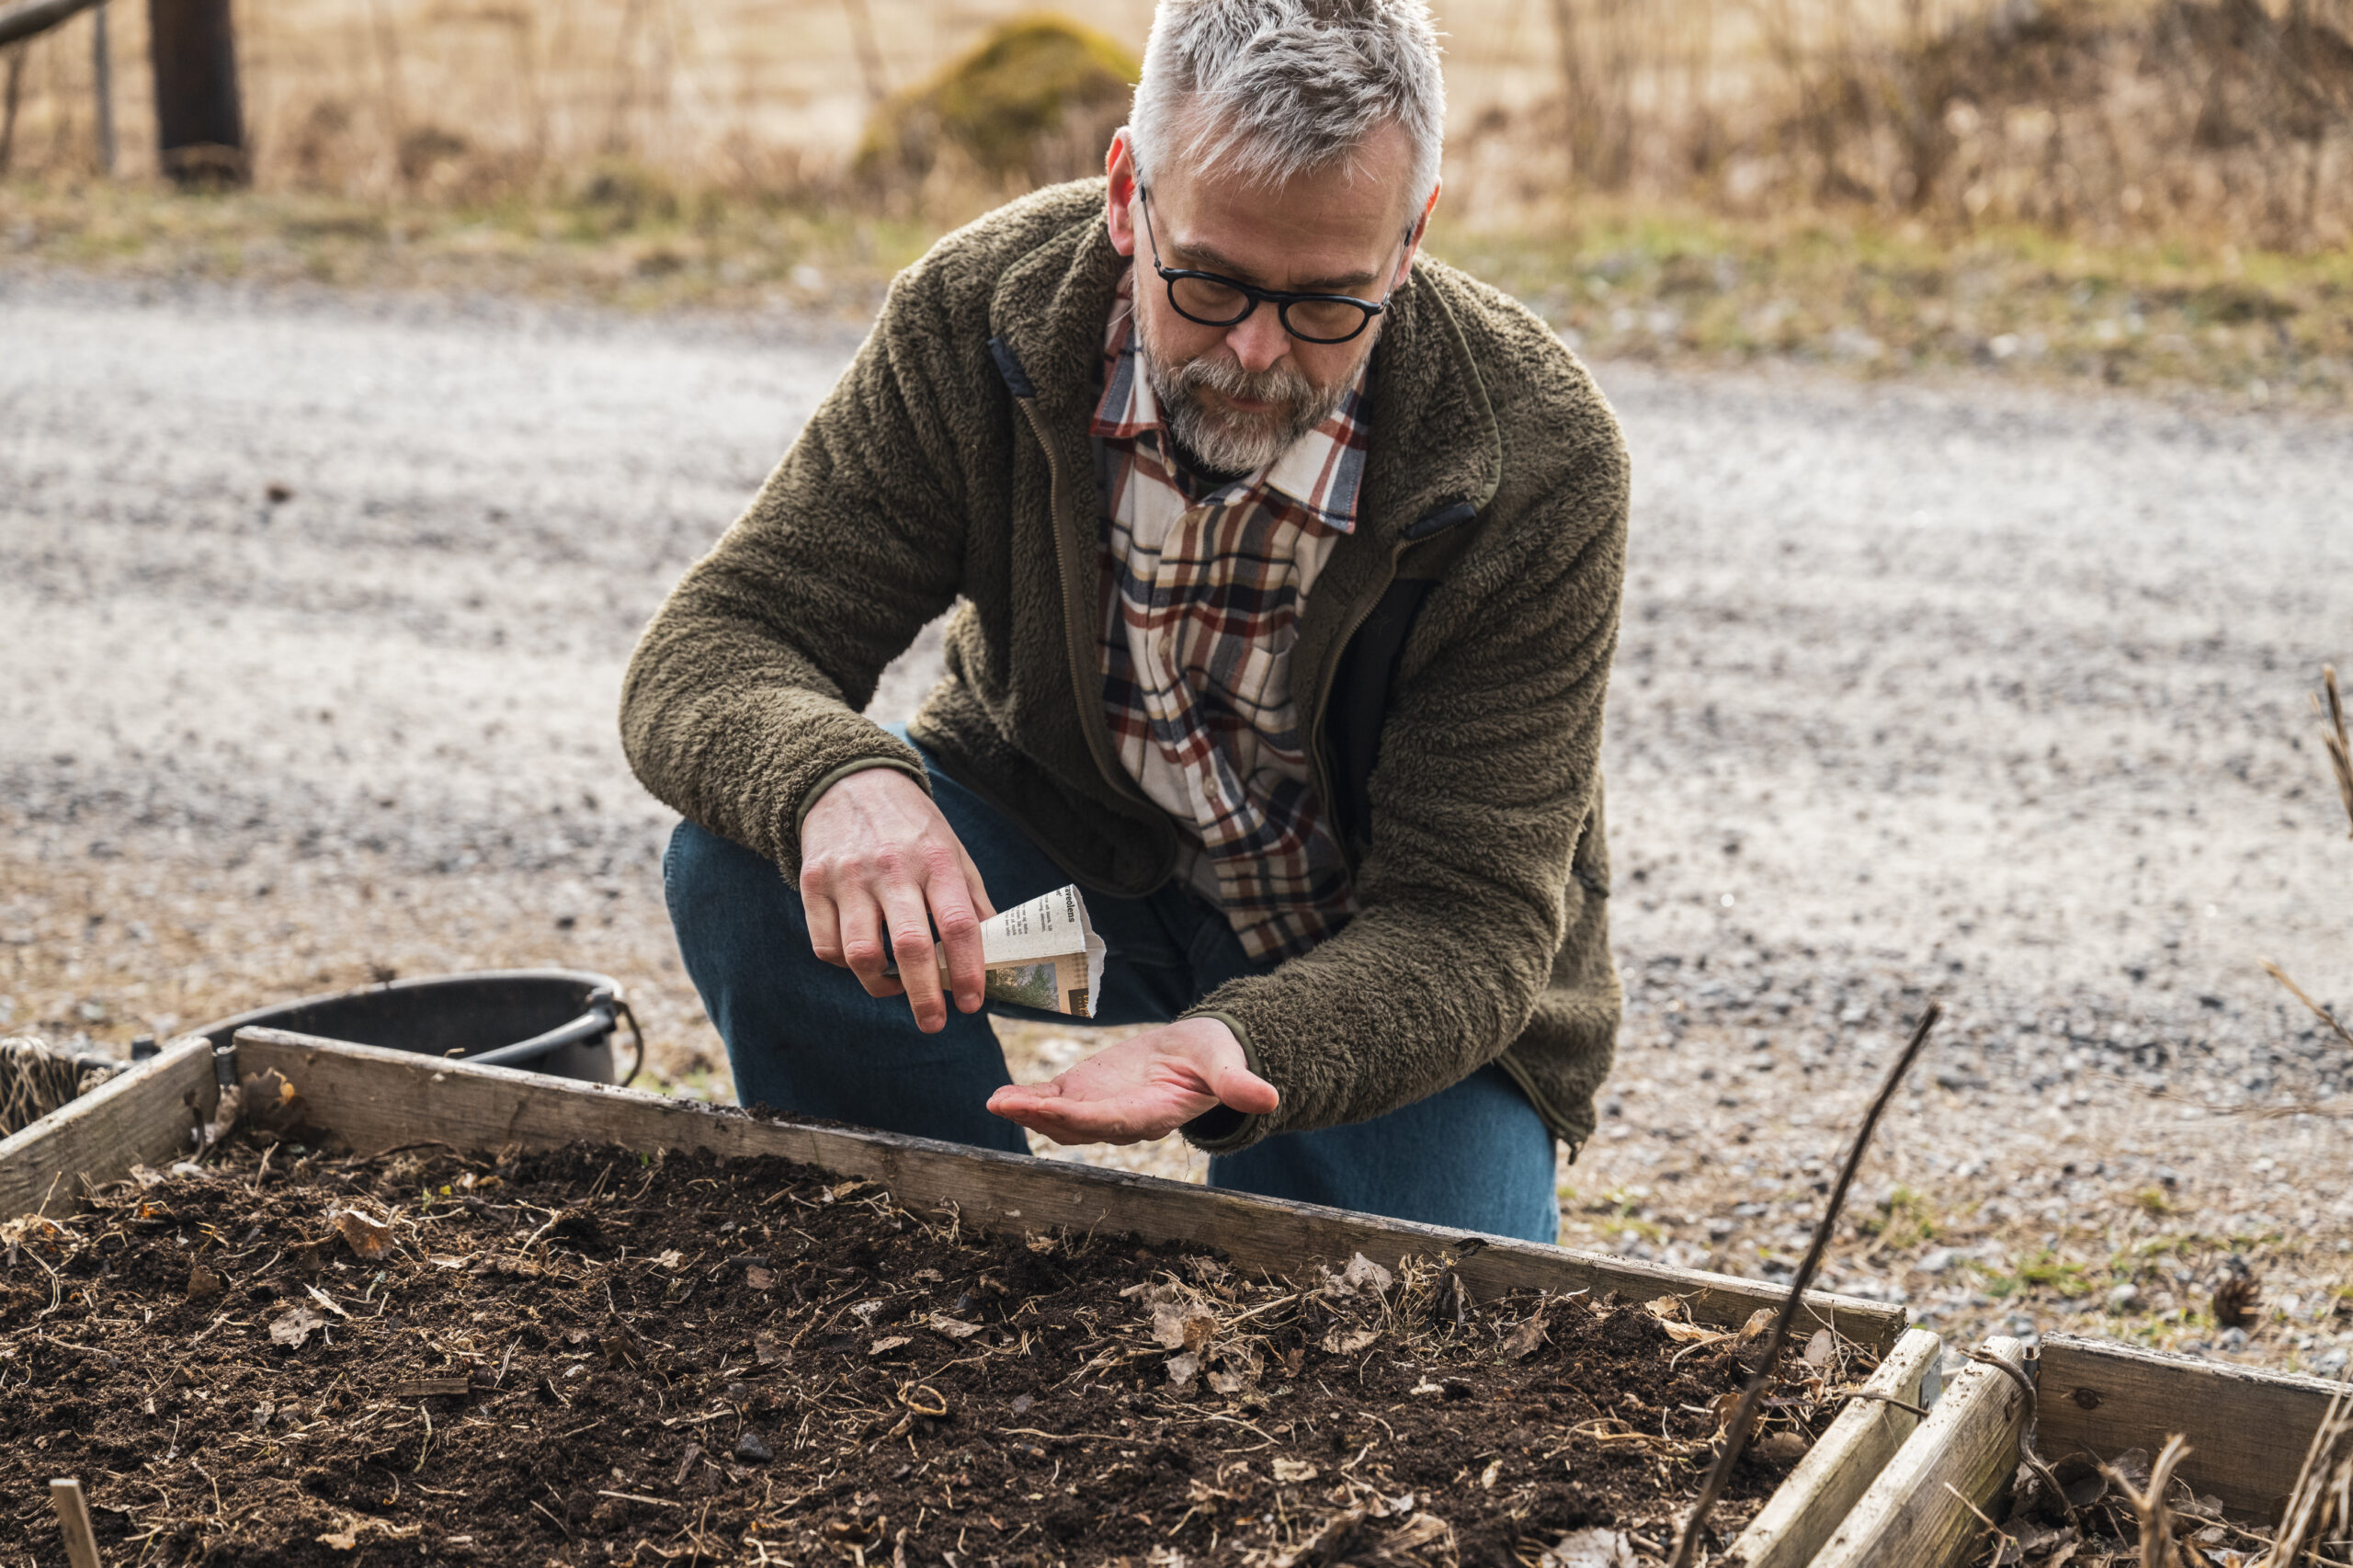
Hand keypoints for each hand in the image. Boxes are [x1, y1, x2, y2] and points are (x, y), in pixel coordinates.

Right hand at [799, 766, 993, 1031]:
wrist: (849, 781)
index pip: (959, 924)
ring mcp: (848, 875)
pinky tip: (860, 957)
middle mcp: (892, 868)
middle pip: (910, 947)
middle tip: (934, 1023)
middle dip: (924, 996)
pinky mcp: (813, 882)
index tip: (973, 1003)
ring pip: (860, 953)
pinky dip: (844, 964)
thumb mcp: (953, 852)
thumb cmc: (911, 828)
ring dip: (880, 985)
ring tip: (894, 990)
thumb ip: (971, 901)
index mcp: (937, 860)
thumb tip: (997, 954)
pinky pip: (826, 944)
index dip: (969, 970)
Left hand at [986, 1017, 1277, 1144]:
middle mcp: (1120, 1120)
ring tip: (997, 1101)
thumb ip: (1239, 1084)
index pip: (1116, 1121)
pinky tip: (1000, 1095)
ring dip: (1027, 1111)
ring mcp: (1098, 1107)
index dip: (1084, 1117)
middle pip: (1078, 1125)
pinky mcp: (1084, 1090)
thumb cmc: (1214, 1058)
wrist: (1198, 1054)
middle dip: (1042, 1117)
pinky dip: (1027, 1098)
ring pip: (1058, 1118)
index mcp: (1154, 1114)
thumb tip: (1269, 1097)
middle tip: (1008, 1105)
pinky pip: (1051, 1098)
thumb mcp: (1228, 1064)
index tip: (1056, 1110)